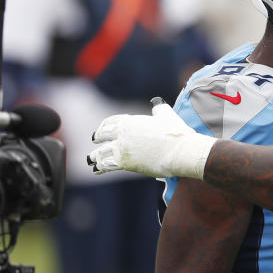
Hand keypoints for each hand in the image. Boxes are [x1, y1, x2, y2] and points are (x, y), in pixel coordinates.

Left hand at [87, 99, 215, 178]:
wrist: (181, 150)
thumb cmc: (177, 133)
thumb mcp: (167, 115)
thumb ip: (159, 108)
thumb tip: (156, 102)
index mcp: (132, 122)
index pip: (112, 122)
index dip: (105, 126)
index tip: (102, 129)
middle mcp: (124, 134)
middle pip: (104, 135)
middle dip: (98, 138)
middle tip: (94, 140)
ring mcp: (123, 149)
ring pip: (102, 152)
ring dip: (96, 156)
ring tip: (91, 160)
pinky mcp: (126, 164)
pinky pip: (108, 165)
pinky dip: (101, 167)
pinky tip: (97, 170)